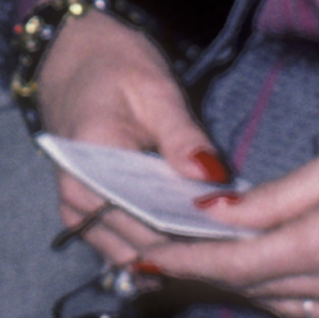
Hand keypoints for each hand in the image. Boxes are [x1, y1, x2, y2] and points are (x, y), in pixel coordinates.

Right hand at [35, 7, 228, 268]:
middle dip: (190, 249)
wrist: (76, 61)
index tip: (235, 237)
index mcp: (87, 164)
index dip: (189, 235)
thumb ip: (182, 136)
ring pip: (135, 256)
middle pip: (141, 245)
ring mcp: (78, 213)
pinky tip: (197, 240)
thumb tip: (212, 177)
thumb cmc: (116, 70)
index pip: (142, 221)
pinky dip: (161, 250)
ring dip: (177, 255)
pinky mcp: (87, 219)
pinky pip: (127, 248)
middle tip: (243, 246)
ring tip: (225, 246)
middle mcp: (75, 198)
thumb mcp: (156, 91)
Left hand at [135, 101, 318, 317]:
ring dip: (256, 290)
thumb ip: (274, 199)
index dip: (189, 266)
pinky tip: (285, 275)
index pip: (241, 265)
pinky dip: (302, 299)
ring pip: (294, 311)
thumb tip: (215, 214)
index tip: (147, 263)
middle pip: (262, 293)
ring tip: (216, 265)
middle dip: (213, 276)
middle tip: (169, 260)